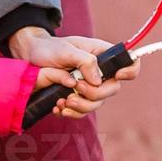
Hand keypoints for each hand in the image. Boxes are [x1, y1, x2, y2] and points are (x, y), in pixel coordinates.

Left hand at [7, 29, 142, 117]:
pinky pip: (81, 111)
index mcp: (103, 56)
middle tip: (75, 86)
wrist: (31, 57)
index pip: (129, 64)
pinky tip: (58, 108)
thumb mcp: (65, 50)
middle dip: (95, 93)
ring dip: (82, 106)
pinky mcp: (78, 98)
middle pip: (112, 90)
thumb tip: (97, 81)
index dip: (130, 70)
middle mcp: (100, 73)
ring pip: (97, 104)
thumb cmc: (50, 48)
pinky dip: (71, 112)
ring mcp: (90, 87)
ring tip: (63, 100)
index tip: (118, 75)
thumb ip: (84, 61)